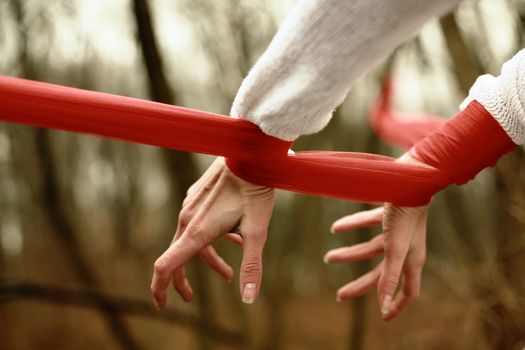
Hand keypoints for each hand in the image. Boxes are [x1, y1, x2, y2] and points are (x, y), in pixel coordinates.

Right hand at [151, 157, 274, 308]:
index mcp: (197, 231)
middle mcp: (188, 219)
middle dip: (182, 280)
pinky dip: (212, 239)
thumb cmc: (255, 190)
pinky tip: (235, 238)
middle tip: (190, 298)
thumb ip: (252, 265)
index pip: (166, 266)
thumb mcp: (258, 231)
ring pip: (192, 240)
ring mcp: (191, 206)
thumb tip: (247, 299)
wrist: (250, 152)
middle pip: (177, 256)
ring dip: (208, 259)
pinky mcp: (198, 196)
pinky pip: (198, 223)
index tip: (160, 305)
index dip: (160, 288)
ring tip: (228, 274)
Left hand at [324, 154, 430, 320]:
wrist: (411, 176)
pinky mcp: (389, 213)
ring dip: (349, 254)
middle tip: (339, 295)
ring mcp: (397, 231)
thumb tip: (382, 308)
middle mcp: (405, 248)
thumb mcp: (395, 248)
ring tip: (328, 258)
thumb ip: (389, 277)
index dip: (396, 305)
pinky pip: (368, 223)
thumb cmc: (406, 213)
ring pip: (370, 249)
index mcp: (411, 260)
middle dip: (360, 286)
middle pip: (380, 274)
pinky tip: (335, 228)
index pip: (407, 292)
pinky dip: (352, 225)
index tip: (382, 317)